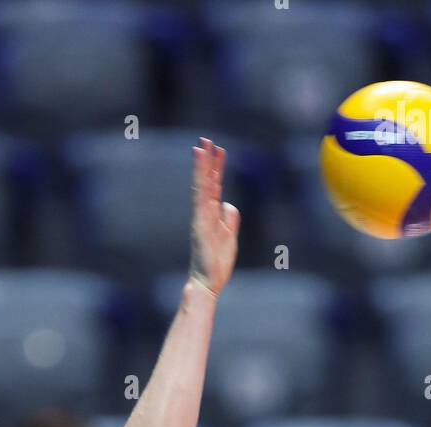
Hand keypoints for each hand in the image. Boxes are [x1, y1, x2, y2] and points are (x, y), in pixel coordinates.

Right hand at [189, 138, 239, 297]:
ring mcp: (201, 218)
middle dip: (207, 161)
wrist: (207, 283)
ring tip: (202, 146)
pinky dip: (201, 183)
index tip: (218, 149)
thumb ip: (230, 219)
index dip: (216, 168)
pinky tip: (201, 172)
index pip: (214, 186)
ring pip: (202, 186)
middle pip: (206, 182)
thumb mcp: (230, 237)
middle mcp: (204, 213)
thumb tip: (228, 204)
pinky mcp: (200, 224)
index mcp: (211, 215)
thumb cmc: (217, 264)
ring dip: (202, 167)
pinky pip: (201, 199)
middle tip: (206, 139)